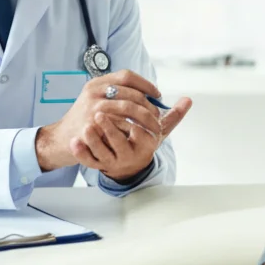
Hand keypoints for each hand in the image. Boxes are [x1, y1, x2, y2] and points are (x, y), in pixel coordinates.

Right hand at [36, 70, 164, 171]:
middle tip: (158, 116)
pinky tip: (142, 135)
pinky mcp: (92, 127)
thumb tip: (149, 92)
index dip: (145, 84)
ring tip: (155, 127)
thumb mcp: (95, 99)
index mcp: (97, 84)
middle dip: (149, 105)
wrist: (60, 139)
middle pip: (131, 93)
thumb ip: (117, 93)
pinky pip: (120, 126)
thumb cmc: (84, 119)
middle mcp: (94, 93)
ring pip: (128, 108)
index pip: (126, 76)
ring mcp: (92, 109)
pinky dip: (134, 130)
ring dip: (146, 118)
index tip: (157, 94)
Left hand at [72, 96, 192, 180]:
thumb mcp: (157, 132)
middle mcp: (129, 155)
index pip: (139, 135)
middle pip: (119, 142)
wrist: (126, 164)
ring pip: (101, 153)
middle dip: (109, 127)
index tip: (123, 109)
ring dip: (94, 138)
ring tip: (87, 125)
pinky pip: (88, 161)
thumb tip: (188, 100)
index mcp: (145, 146)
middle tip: (99, 112)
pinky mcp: (97, 165)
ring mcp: (112, 161)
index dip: (130, 123)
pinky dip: (81, 153)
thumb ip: (171, 116)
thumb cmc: (142, 142)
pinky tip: (75, 143)